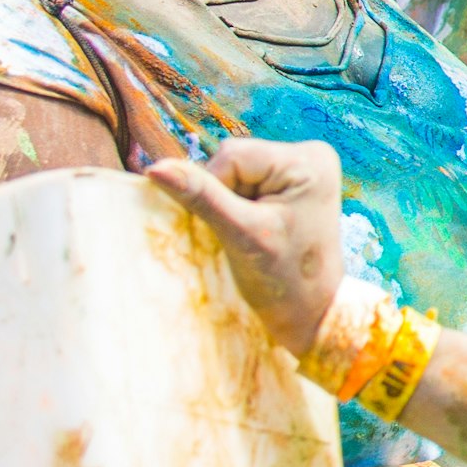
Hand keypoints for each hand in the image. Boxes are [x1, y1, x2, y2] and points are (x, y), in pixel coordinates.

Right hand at [149, 135, 350, 361]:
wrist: (311, 311)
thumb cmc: (283, 277)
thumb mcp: (240, 235)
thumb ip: (201, 197)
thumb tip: (155, 168)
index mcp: (308, 160)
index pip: (232, 155)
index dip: (214, 188)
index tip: (231, 225)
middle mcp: (309, 155)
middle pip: (233, 160)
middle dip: (224, 195)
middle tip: (243, 231)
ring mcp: (302, 169)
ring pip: (235, 173)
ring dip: (229, 202)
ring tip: (251, 232)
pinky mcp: (292, 184)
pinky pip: (246, 183)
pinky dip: (239, 206)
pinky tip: (254, 228)